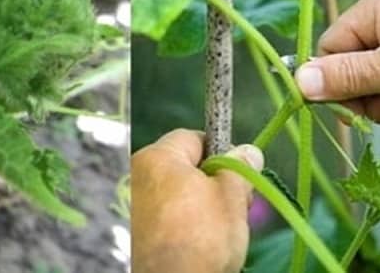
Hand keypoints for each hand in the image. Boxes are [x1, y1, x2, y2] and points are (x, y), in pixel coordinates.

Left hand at [131, 129, 264, 272]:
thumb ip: (240, 170)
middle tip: (233, 204)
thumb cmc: (202, 237)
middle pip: (182, 167)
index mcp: (156, 157)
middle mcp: (135, 175)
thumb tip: (249, 152)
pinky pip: (162, 215)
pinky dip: (179, 222)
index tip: (237, 173)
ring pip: (174, 193)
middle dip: (210, 182)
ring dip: (196, 204)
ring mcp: (130, 204)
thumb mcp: (231, 198)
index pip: (192, 138)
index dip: (220, 152)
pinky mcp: (131, 230)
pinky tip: (194, 240)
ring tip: (215, 228)